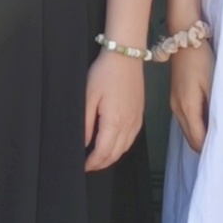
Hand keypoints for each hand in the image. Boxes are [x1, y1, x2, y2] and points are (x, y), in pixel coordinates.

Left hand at [84, 49, 146, 171]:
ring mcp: (136, 120)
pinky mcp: (139, 115)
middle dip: (101, 163)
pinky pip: (131, 139)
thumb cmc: (105, 73)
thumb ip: (85, 123)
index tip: (83, 166)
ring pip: (124, 149)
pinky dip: (121, 148)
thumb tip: (83, 143)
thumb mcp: (88, 97)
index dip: (92, 163)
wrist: (125, 56)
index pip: (103, 152)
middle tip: (88, 166)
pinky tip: (113, 146)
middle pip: (115, 154)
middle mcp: (129, 124)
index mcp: (115, 121)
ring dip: (111, 157)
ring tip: (98, 159)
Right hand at [168, 33, 213, 152]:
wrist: (184, 40)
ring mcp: (174, 104)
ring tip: (218, 137)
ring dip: (200, 137)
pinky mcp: (175, 99)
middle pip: (191, 139)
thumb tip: (218, 128)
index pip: (197, 139)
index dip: (209, 148)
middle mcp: (177, 110)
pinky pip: (186, 121)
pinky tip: (208, 122)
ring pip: (187, 131)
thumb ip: (214, 108)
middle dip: (205, 146)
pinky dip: (196, 127)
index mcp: (187, 107)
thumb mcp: (213, 84)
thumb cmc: (200, 59)